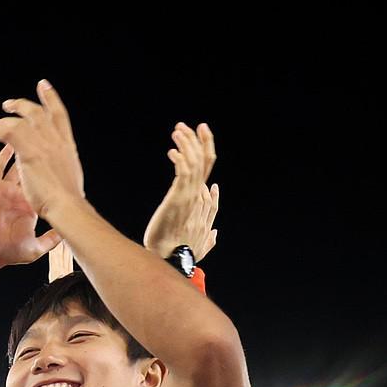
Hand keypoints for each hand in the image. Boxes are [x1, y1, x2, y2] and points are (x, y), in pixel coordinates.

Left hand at [0, 81, 85, 221]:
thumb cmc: (69, 201)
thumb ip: (63, 169)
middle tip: (10, 103)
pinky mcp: (30, 151)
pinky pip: (9, 132)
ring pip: (24, 118)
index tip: (44, 86)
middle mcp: (56, 139)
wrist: (67, 206)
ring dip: (8, 113)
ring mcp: (44, 143)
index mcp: (66, 145)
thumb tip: (61, 171)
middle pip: (39, 112)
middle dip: (24, 104)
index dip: (51, 99)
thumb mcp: (71, 179)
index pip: (59, 115)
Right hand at [0, 146, 62, 270]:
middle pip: (30, 174)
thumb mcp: (36, 248)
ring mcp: (5, 192)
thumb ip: (51, 241)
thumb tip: (66, 236)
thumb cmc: (7, 252)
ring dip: (22, 153)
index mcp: (28, 208)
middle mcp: (17, 197)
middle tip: (48, 145)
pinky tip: (10, 142)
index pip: (42, 189)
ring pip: (15, 167)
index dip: (50, 178)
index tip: (61, 168)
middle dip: (38, 161)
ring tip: (30, 138)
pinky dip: (4, 155)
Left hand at [141, 121, 219, 259]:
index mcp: (203, 202)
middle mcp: (199, 196)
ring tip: (178, 130)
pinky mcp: (178, 199)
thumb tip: (216, 231)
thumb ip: (207, 237)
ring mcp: (190, 197)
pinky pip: (184, 172)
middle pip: (206, 161)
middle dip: (202, 140)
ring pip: (195, 162)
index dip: (206, 150)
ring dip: (188, 143)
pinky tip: (172, 151)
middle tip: (194, 125)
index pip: (208, 170)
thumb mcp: (198, 244)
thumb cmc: (179, 254)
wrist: (170, 261)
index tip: (199, 136)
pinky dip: (181, 158)